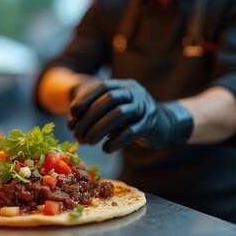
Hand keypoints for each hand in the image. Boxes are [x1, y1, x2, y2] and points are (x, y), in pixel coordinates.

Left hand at [68, 79, 192, 152]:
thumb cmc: (131, 120)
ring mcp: (145, 107)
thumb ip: (95, 115)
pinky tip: (106, 148)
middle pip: (109, 99)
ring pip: (120, 113)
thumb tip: (72, 125)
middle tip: (78, 134)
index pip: (102, 87)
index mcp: (123, 86)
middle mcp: (135, 93)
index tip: (73, 114)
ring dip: (100, 128)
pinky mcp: (151, 124)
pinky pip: (132, 131)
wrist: (163, 125)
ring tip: (89, 141)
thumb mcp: (113, 113)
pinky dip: (116, 140)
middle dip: (90, 117)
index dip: (86, 99)